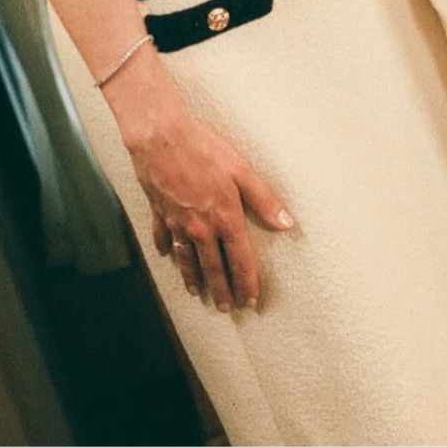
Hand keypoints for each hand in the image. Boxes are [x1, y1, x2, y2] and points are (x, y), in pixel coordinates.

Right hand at [117, 78, 294, 310]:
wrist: (161, 138)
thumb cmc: (205, 150)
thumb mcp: (242, 171)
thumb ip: (264, 200)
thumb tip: (286, 223)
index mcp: (225, 219)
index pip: (240, 260)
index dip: (247, 282)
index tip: (250, 300)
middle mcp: (201, 228)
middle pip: (213, 267)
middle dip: (221, 290)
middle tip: (226, 308)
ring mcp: (178, 222)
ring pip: (187, 259)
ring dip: (194, 278)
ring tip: (198, 293)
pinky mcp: (159, 212)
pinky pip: (164, 237)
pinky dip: (166, 249)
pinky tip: (167, 256)